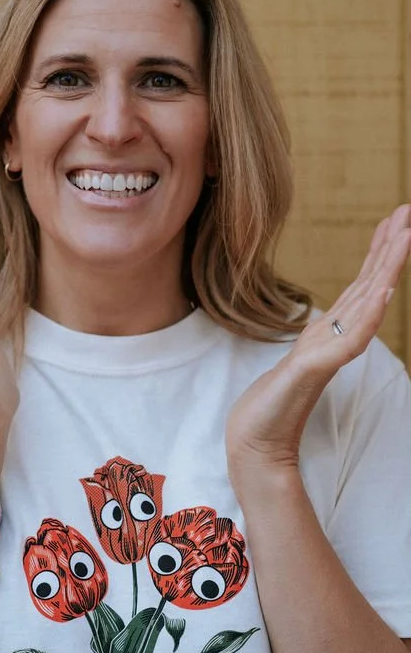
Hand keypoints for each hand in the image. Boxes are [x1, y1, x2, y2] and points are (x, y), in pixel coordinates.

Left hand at [225, 204, 410, 486]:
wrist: (257, 440)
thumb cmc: (275, 402)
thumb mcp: (301, 359)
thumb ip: (322, 342)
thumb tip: (335, 324)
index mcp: (334, 330)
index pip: (363, 282)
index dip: (380, 251)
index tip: (397, 218)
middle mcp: (338, 337)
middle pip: (371, 284)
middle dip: (391, 247)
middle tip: (409, 212)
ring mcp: (331, 352)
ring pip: (366, 302)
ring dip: (387, 268)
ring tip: (405, 236)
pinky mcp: (317, 368)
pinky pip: (349, 337)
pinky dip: (368, 313)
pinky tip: (382, 291)